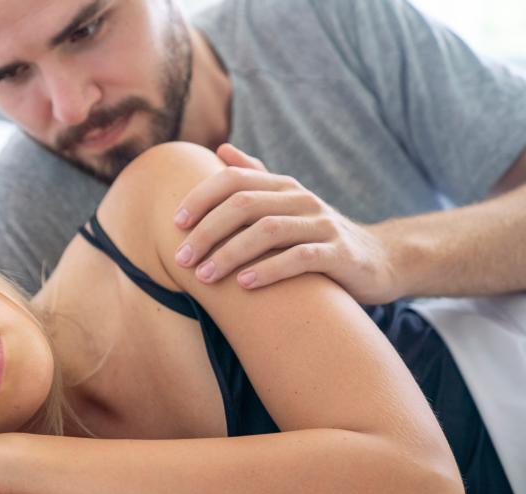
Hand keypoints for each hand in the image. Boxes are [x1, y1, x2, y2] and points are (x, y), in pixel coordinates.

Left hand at [173, 143, 397, 303]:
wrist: (378, 260)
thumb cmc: (318, 235)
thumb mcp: (287, 203)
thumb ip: (256, 176)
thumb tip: (222, 149)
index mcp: (283, 186)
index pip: (232, 180)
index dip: (200, 198)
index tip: (175, 224)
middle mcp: (301, 199)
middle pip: (244, 206)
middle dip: (207, 232)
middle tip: (181, 259)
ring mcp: (322, 224)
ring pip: (268, 231)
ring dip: (230, 254)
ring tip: (204, 276)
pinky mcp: (339, 253)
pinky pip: (300, 258)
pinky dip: (269, 270)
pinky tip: (244, 284)